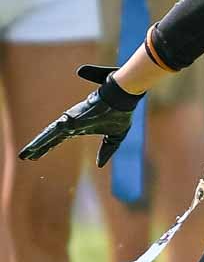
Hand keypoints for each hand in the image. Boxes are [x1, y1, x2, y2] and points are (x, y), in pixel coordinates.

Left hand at [18, 66, 142, 167]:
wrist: (122, 96)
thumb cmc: (121, 112)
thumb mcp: (117, 136)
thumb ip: (107, 149)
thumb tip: (99, 165)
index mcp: (80, 125)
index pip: (60, 137)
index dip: (49, 146)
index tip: (38, 154)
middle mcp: (72, 122)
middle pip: (51, 137)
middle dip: (39, 147)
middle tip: (26, 157)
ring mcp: (70, 120)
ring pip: (49, 135)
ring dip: (36, 146)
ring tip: (24, 155)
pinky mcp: (70, 120)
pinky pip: (53, 133)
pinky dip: (42, 141)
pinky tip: (33, 148)